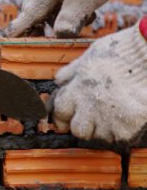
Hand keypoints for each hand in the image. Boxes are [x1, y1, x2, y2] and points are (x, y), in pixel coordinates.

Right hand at [5, 0, 137, 37]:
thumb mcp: (83, 1)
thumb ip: (68, 19)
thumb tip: (59, 35)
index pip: (28, 15)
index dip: (18, 29)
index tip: (7, 40)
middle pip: (33, 10)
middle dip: (32, 27)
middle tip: (34, 41)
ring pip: (48, 7)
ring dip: (53, 21)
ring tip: (64, 31)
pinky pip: (61, 2)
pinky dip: (66, 13)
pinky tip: (84, 17)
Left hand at [52, 26, 146, 142]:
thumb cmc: (122, 51)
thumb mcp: (90, 55)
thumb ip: (72, 71)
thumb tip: (59, 81)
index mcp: (77, 89)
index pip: (59, 112)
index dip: (61, 117)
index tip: (65, 120)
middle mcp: (88, 107)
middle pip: (78, 130)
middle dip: (85, 125)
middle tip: (97, 114)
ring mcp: (107, 119)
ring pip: (99, 136)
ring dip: (106, 128)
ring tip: (117, 110)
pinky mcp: (126, 128)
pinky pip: (120, 138)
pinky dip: (124, 130)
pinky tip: (130, 114)